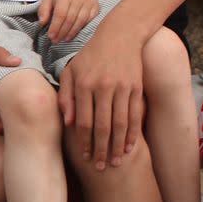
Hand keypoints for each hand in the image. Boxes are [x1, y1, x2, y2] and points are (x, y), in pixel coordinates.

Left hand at [38, 0, 98, 43]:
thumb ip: (43, 10)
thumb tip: (42, 23)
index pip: (60, 14)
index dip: (56, 27)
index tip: (51, 37)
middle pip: (70, 19)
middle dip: (62, 32)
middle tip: (56, 41)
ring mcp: (88, 3)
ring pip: (81, 21)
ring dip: (72, 32)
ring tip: (65, 39)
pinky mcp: (95, 6)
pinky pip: (90, 20)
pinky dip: (83, 28)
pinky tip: (76, 34)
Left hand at [58, 16, 143, 169]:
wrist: (121, 34)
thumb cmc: (91, 55)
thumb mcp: (71, 71)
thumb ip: (66, 96)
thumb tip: (67, 123)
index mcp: (84, 85)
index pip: (83, 121)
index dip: (84, 142)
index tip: (85, 157)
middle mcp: (103, 87)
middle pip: (102, 126)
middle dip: (101, 150)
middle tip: (101, 168)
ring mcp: (122, 87)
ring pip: (120, 124)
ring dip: (118, 146)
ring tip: (116, 162)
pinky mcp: (136, 87)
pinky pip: (135, 115)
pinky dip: (133, 132)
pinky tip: (130, 146)